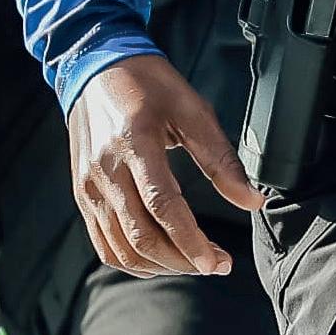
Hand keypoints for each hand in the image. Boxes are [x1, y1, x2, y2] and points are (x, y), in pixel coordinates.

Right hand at [68, 51, 262, 275]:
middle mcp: (105, 171)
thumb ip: (222, 160)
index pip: (163, 207)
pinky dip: (132, 261)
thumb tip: (253, 201)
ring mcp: (89, 186)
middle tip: (217, 265)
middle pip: (141, 235)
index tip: (217, 262)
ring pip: (121, 247)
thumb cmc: (148, 86)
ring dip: (160, 265)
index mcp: (135, 145)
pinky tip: (160, 259)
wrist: (94, 69)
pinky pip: (103, 243)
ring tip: (194, 262)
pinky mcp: (82, 195)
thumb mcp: (193, 111)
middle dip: (182, 261)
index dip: (191, 241)